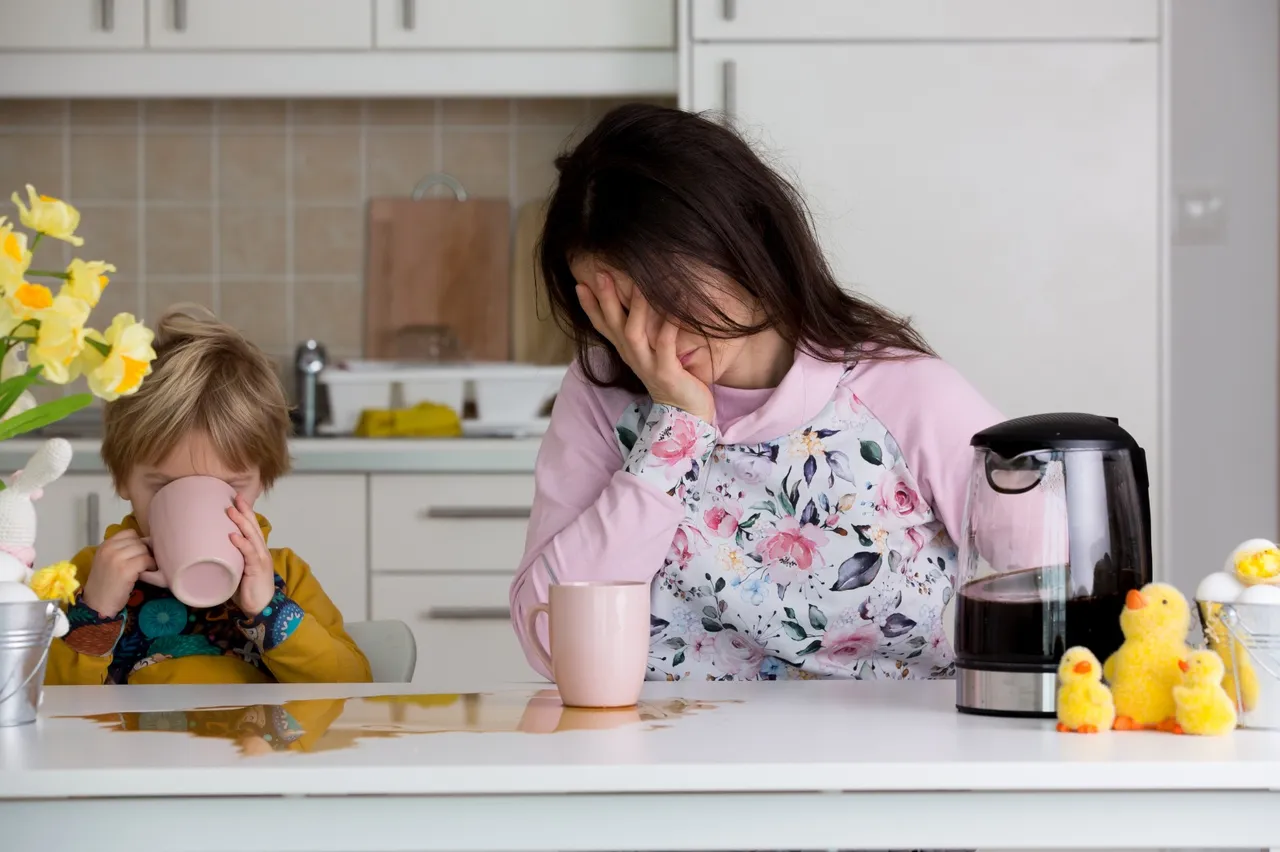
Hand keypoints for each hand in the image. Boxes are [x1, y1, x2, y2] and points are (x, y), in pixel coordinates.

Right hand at [82, 528, 155, 618]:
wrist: (98, 604)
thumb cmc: (106, 584)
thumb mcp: (107, 561)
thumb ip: (120, 550)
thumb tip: (146, 541)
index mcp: (105, 545)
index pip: (129, 533)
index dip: (137, 542)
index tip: (138, 554)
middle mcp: (109, 549)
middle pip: (138, 541)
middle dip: (144, 551)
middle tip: (144, 563)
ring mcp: (117, 558)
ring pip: (144, 549)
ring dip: (148, 559)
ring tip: (145, 569)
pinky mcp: (125, 569)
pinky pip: (146, 560)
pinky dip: (150, 566)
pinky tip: (146, 574)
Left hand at [228, 495, 273, 616]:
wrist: (262, 608)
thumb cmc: (248, 591)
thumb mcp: (237, 571)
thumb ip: (229, 561)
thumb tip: (208, 553)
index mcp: (256, 551)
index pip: (251, 528)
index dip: (245, 514)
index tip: (236, 500)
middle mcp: (260, 551)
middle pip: (252, 527)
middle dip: (244, 511)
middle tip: (234, 497)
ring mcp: (260, 559)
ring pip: (251, 536)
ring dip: (241, 522)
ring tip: (231, 511)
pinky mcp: (257, 569)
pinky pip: (249, 553)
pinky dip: (241, 544)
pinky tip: (233, 536)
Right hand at [578, 270, 714, 422]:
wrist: (686, 415)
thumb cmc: (672, 379)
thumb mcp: (652, 354)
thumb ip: (645, 333)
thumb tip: (642, 305)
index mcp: (627, 351)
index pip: (602, 326)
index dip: (590, 306)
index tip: (579, 284)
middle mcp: (633, 357)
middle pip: (613, 325)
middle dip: (606, 299)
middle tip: (600, 274)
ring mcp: (648, 365)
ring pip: (634, 333)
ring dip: (635, 309)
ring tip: (638, 284)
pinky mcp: (667, 372)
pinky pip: (666, 345)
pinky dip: (668, 326)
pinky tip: (674, 308)